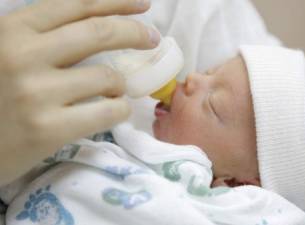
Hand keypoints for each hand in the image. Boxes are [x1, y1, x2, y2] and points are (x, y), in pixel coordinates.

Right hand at [0, 0, 159, 183]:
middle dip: (136, 33)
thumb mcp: (7, 51)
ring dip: (121, 84)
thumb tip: (101, 25)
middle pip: (100, 33)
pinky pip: (108, 111)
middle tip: (151, 39)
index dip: (118, 2)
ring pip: (108, 77)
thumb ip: (44, 37)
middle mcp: (23, 55)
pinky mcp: (47, 129)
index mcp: (13, 30)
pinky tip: (113, 110)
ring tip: (114, 91)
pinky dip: (120, 109)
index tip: (143, 5)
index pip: (78, 5)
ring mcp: (36, 93)